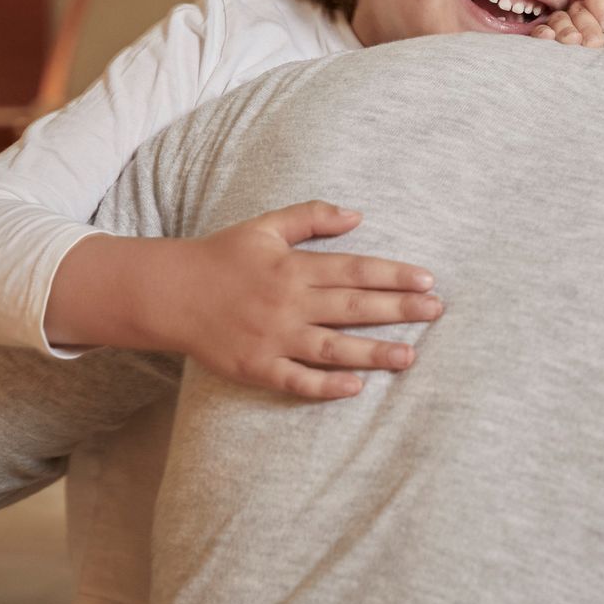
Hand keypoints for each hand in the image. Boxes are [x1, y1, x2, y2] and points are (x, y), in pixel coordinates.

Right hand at [161, 200, 442, 399]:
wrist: (166, 292)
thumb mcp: (265, 226)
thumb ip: (311, 216)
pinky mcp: (255, 366)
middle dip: (398, 309)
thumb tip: (358, 215)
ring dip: (373, 352)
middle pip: (352, 306)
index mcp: (294, 267)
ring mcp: (272, 337)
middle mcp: (287, 302)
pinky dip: (324, 386)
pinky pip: (295, 379)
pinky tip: (355, 388)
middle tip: (437, 311)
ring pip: (332, 347)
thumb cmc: (221, 257)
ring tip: (410, 356)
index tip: (428, 280)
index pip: (355, 270)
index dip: (393, 275)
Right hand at [530, 0, 603, 47]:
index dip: (601, 5)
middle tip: (594, 43)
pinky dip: (543, 33)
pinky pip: (541, 32)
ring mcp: (565, 29)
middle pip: (578, 8)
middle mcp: (584, 17)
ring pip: (559, 19)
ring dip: (566, 29)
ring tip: (573, 42)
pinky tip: (548, 38)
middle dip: (587, 25)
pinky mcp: (549, 45)